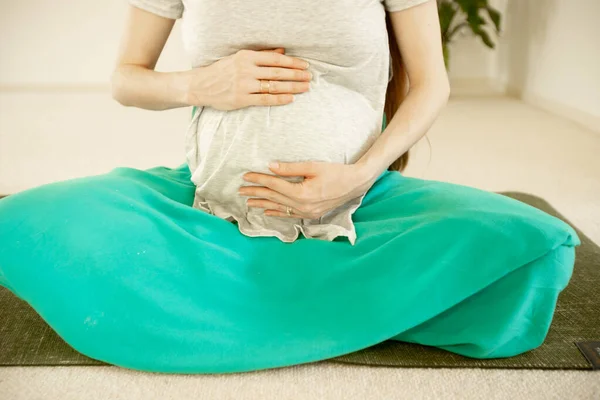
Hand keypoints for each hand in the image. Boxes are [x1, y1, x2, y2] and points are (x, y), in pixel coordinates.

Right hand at [186, 48, 311, 110]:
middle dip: (296, 75)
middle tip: (310, 77)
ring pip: (273, 86)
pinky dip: (279, 99)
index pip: (275, 59)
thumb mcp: (240, 58)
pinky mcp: (241, 99)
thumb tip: (282, 51)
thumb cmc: (222, 71)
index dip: (292, 62)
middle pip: (277, 72)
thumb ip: (261, 55)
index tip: (305, 65)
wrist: (201, 85)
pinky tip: (290, 99)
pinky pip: (264, 100)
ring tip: (305, 88)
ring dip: (291, 87)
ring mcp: (244, 85)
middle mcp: (246, 70)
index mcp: (246, 57)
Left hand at [238, 161, 377, 218]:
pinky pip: (290, 215)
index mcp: (302, 192)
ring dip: (263, 204)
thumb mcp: (313, 166)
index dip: (259, 179)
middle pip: (274, 198)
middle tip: (241, 190)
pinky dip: (277, 213)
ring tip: (249, 203)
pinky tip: (267, 212)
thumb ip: (290, 167)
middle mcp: (303, 205)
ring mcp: (307, 212)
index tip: (246, 176)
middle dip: (256, 193)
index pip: (274, 185)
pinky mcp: (312, 214)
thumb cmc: (336, 172)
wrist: (355, 183)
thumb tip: (270, 166)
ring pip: (279, 208)